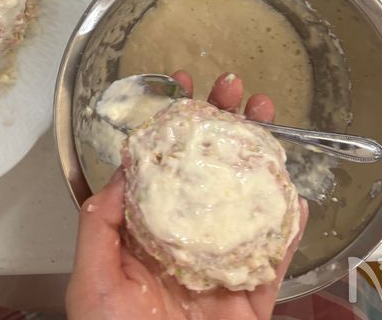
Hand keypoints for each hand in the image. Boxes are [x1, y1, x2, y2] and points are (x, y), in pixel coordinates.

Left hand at [66, 72, 308, 319]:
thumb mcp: (90, 281)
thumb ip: (99, 224)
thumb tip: (121, 170)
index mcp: (145, 233)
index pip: (163, 166)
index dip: (172, 125)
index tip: (180, 88)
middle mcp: (185, 240)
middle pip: (209, 171)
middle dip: (223, 125)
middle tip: (233, 88)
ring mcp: (220, 264)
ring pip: (245, 200)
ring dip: (258, 156)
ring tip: (264, 116)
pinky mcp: (250, 295)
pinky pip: (274, 257)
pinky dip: (288, 226)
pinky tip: (291, 193)